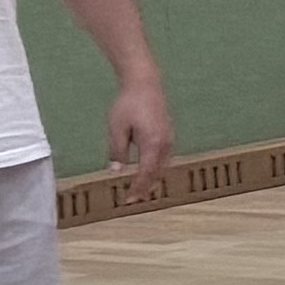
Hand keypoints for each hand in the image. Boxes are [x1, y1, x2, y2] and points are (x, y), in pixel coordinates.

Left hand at [103, 72, 171, 189]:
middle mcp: (165, 145)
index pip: (145, 174)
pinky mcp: (168, 135)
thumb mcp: (116, 129)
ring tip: (140, 188)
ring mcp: (169, 139)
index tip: (128, 201)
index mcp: (152, 145)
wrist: (145, 84)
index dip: (137, 188)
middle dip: (146, 187)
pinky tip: (148, 170)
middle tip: (133, 199)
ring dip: (152, 179)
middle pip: (157, 173)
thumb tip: (116, 171)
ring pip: (163, 166)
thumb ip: (117, 151)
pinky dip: (156, 168)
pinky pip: (164, 158)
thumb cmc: (128, 105)